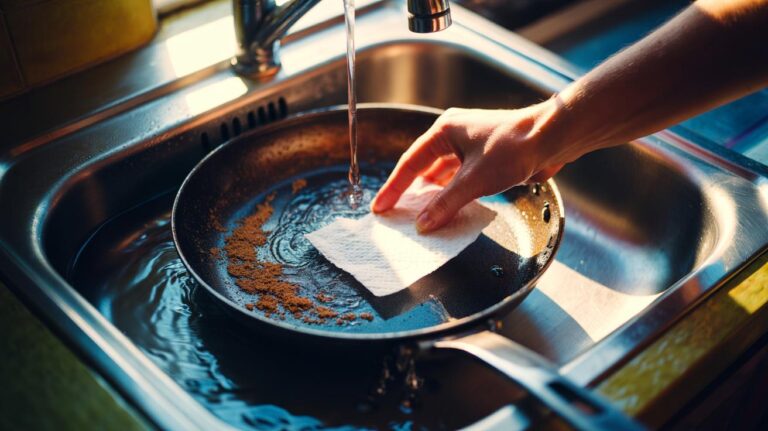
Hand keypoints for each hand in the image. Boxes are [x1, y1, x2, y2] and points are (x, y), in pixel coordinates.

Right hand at [371, 102, 565, 232]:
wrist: (553, 138)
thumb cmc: (514, 148)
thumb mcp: (474, 180)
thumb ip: (446, 203)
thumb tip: (423, 224)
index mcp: (445, 131)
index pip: (410, 163)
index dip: (394, 187)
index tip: (381, 207)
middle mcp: (455, 136)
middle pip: (425, 168)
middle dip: (412, 192)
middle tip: (397, 214)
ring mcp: (471, 147)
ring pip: (444, 175)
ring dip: (434, 195)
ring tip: (420, 216)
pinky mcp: (487, 158)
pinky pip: (461, 179)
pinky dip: (453, 194)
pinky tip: (449, 209)